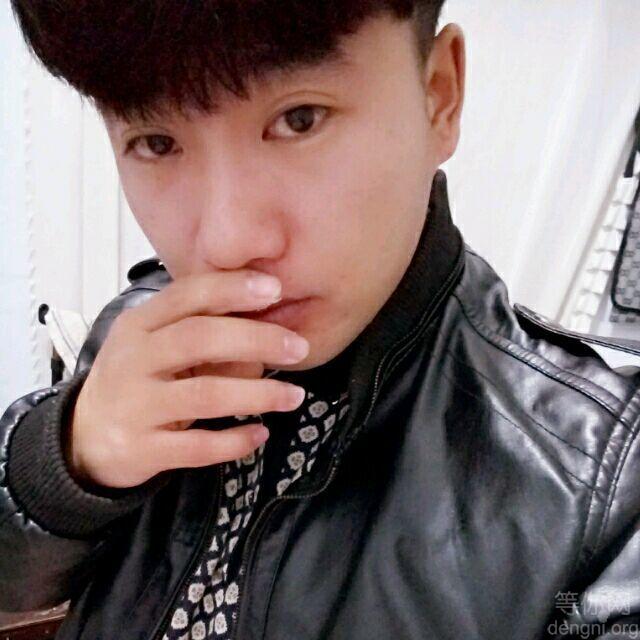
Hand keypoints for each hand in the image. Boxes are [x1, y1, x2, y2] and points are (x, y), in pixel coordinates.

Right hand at [66, 270, 309, 488]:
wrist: (84, 437)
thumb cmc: (137, 380)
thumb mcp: (155, 345)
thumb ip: (200, 331)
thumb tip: (268, 323)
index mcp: (139, 324)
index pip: (187, 295)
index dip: (232, 289)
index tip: (276, 289)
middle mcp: (133, 359)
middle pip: (199, 339)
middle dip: (256, 339)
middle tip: (299, 348)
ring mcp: (134, 405)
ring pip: (204, 395)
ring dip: (257, 394)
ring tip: (293, 396)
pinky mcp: (141, 448)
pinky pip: (197, 447)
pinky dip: (234, 441)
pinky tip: (259, 434)